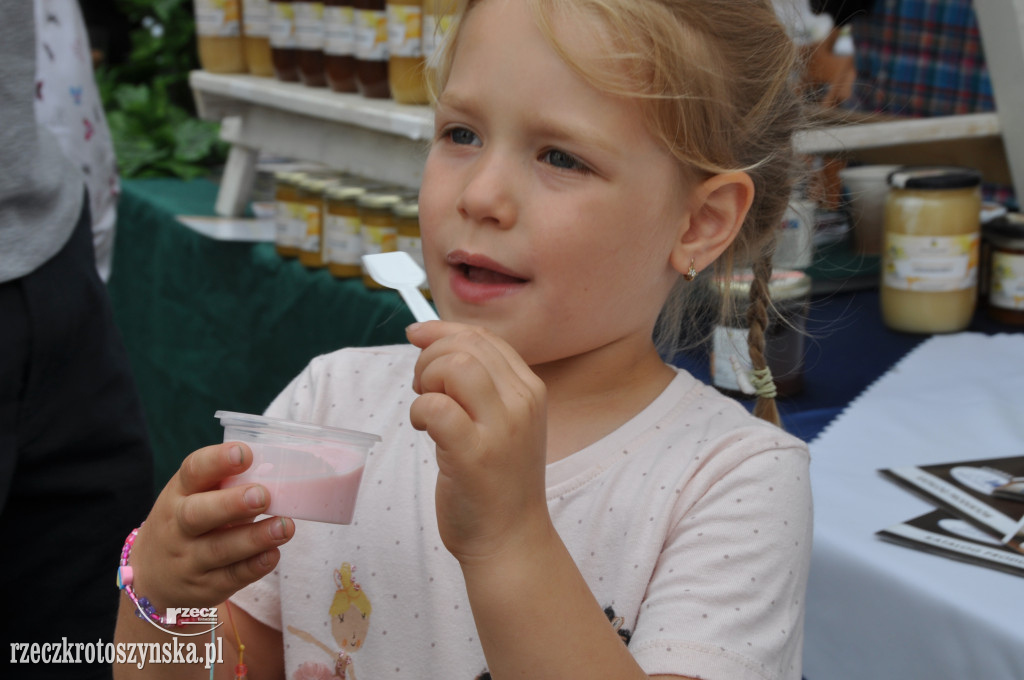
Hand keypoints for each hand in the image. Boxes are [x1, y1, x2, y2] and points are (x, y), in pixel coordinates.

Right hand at [128, 443, 294, 610]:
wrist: (152, 577)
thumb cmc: (187, 522)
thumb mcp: (192, 497)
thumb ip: (226, 483)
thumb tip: (277, 469)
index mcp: (178, 493)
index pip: (193, 472)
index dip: (218, 461)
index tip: (245, 453)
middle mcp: (177, 526)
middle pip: (198, 514)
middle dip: (232, 504)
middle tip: (263, 496)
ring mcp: (188, 560)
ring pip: (219, 550)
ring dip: (255, 538)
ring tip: (285, 526)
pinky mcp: (205, 587)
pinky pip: (231, 577)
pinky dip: (254, 566)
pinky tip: (273, 553)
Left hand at [407, 322, 551, 564]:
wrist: (510, 540)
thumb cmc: (496, 480)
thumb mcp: (501, 421)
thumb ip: (479, 384)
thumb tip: (430, 338)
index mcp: (530, 389)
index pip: (484, 337)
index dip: (444, 331)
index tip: (418, 339)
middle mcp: (523, 402)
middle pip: (466, 346)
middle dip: (430, 357)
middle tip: (423, 389)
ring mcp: (502, 429)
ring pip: (454, 367)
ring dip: (426, 380)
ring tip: (425, 408)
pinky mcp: (474, 455)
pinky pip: (435, 407)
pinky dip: (419, 411)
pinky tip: (423, 429)